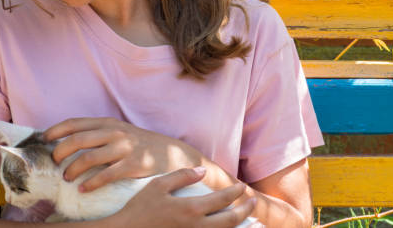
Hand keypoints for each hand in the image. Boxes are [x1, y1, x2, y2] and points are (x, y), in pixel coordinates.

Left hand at [43, 117, 202, 191]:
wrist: (174, 154)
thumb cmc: (141, 145)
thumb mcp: (120, 132)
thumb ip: (99, 134)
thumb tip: (68, 142)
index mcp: (109, 123)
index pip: (75, 123)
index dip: (56, 130)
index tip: (44, 140)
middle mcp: (115, 132)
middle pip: (78, 140)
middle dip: (60, 151)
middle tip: (54, 163)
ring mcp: (125, 148)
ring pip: (89, 158)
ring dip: (73, 169)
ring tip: (67, 177)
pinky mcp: (134, 165)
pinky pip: (106, 175)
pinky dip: (91, 183)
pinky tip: (84, 189)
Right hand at [112, 167, 260, 227]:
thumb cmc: (139, 208)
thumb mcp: (158, 185)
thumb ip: (181, 176)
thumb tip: (202, 171)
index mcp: (190, 208)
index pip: (222, 199)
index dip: (235, 192)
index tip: (242, 186)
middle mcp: (195, 227)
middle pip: (230, 220)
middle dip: (245, 210)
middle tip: (253, 202)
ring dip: (239, 225)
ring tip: (247, 217)